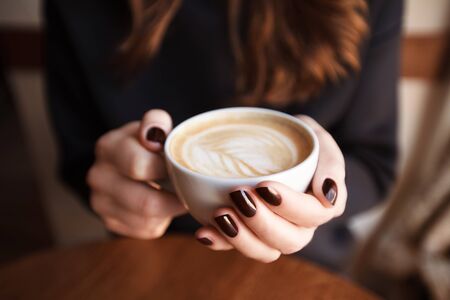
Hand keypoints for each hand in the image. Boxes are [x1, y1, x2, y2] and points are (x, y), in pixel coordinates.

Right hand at [87, 109, 185, 237]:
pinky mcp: (110, 222)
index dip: (167, 169)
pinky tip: (164, 207)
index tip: (181, 167)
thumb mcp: (151, 128)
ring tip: (178, 196)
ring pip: (148, 220)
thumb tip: (155, 135)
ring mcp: (101, 203)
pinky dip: (161, 221)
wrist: (125, 164)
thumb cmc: (146, 145)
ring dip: (169, 211)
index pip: (138, 165)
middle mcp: (98, 177)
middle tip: (189, 191)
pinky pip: (145, 230)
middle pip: (145, 203)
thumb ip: (156, 123)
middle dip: (174, 198)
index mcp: (108, 148)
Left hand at [194, 115, 346, 261]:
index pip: (314, 214)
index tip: (264, 186)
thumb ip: (330, 162)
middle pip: (289, 240)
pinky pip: (236, 247)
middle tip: (239, 196)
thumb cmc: (298, 140)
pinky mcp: (249, 233)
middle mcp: (300, 224)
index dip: (290, 205)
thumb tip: (328, 196)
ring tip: (220, 214)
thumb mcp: (317, 138)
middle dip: (262, 222)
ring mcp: (273, 232)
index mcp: (321, 204)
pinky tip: (203, 232)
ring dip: (241, 237)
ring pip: (264, 251)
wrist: (272, 143)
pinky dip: (219, 242)